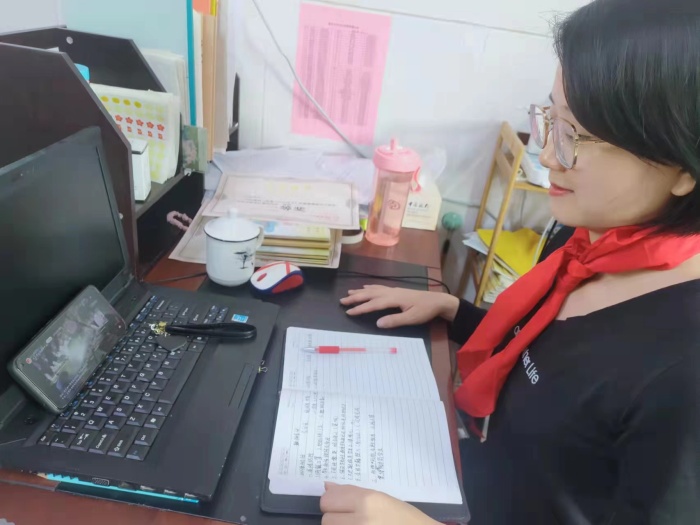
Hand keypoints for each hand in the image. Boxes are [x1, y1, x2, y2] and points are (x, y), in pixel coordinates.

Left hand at [321, 483, 438, 524]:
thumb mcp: (383, 500)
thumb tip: (327, 487)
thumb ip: (353, 493)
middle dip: (336, 520)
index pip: (328, 500)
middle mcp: (361, 521)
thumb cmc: (407, 520)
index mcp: (368, 501)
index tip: (343, 507)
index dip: (334, 504)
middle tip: (354, 521)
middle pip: (327, 520)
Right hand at [340, 285, 459, 328]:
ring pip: (373, 289)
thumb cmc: (425, 311)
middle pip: (370, 294)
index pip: (373, 304)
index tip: (348, 312)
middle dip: (355, 298)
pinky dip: (370, 287)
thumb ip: (394, 321)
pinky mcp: (397, 291)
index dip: (360, 308)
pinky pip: (379, 287)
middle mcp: (391, 292)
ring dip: (360, 291)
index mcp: (393, 299)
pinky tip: (366, 287)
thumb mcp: (411, 319)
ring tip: (349, 293)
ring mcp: (394, 290)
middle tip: (342, 301)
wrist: (438, 301)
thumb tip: (378, 323)